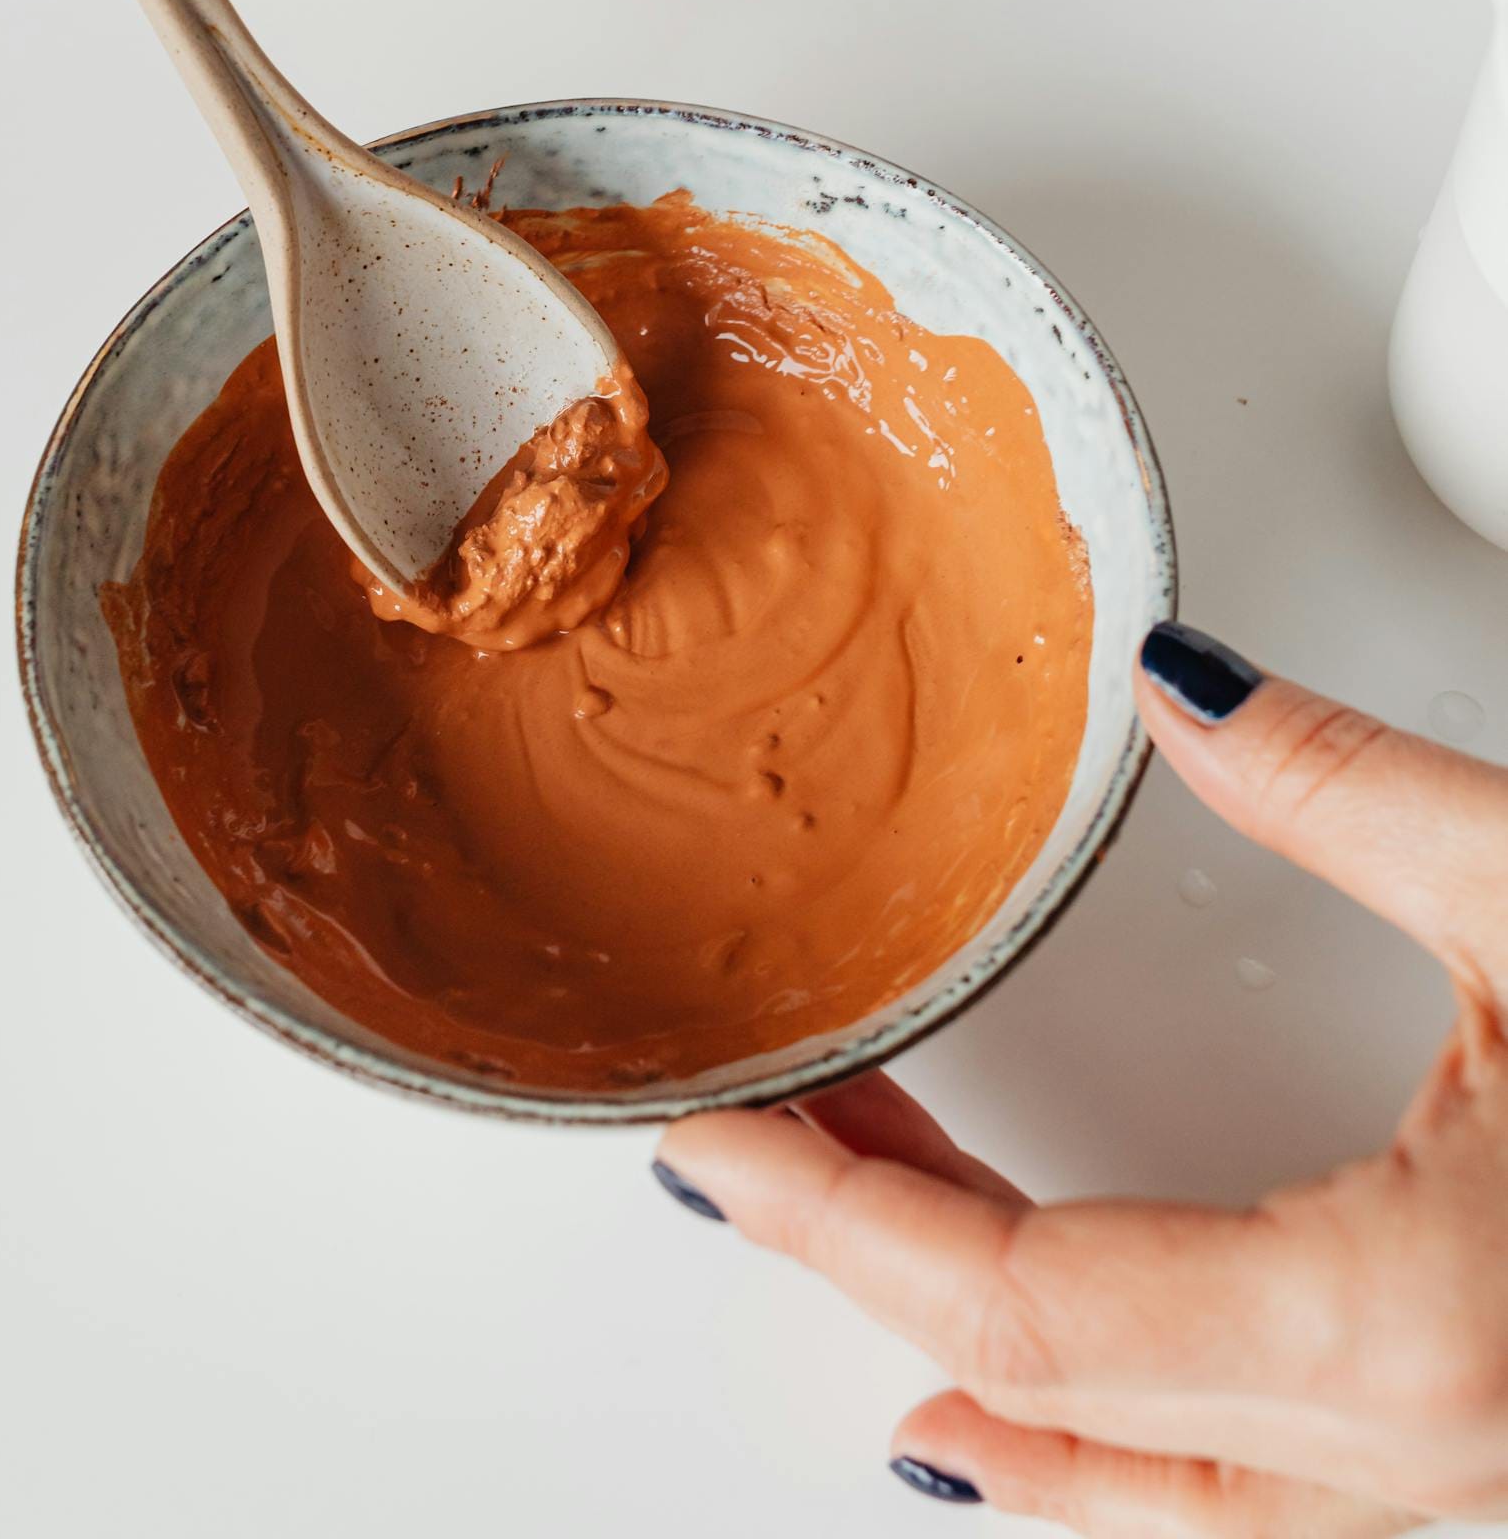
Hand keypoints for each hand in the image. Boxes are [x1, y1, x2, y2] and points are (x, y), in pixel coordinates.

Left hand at [657, 626, 1507, 1533]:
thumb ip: (1334, 785)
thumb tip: (1182, 688)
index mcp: (1407, 1339)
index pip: (1025, 1305)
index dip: (838, 1217)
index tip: (715, 1145)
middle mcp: (1424, 1469)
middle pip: (1047, 1393)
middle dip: (875, 1254)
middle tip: (762, 1128)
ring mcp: (1465, 1499)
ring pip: (1140, 1484)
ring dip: (980, 1343)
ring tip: (864, 1214)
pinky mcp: (1491, 1464)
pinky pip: (1238, 1507)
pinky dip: (1099, 1444)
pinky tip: (1027, 1396)